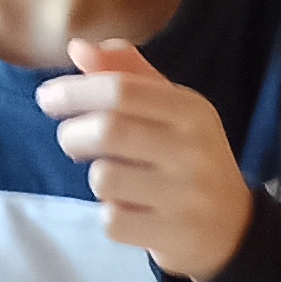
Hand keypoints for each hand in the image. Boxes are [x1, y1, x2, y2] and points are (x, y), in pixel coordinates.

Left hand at [39, 38, 253, 281]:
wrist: (232, 228)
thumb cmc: (187, 158)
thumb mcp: (170, 110)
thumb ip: (126, 75)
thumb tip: (77, 47)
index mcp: (192, 110)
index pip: (121, 90)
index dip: (74, 91)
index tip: (47, 98)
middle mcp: (194, 150)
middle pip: (106, 131)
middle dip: (72, 135)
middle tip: (74, 141)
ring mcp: (186, 195)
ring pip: (103, 178)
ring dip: (96, 178)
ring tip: (115, 179)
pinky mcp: (174, 234)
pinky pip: (112, 219)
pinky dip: (111, 215)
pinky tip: (131, 210)